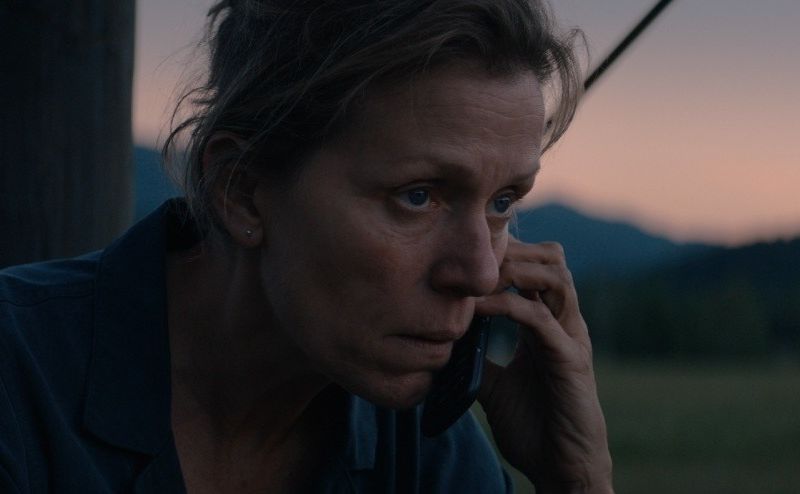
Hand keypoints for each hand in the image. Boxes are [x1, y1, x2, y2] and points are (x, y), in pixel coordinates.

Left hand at [476, 239, 613, 492]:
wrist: (560, 467)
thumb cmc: (531, 423)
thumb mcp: (493, 382)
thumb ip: (476, 356)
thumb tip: (439, 341)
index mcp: (548, 323)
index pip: (535, 265)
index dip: (505, 251)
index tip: (464, 252)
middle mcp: (564, 322)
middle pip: (552, 257)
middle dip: (511, 249)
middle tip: (469, 259)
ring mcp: (570, 337)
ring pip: (556, 275)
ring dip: (513, 268)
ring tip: (475, 278)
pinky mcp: (570, 360)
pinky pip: (539, 317)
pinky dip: (506, 304)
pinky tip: (476, 308)